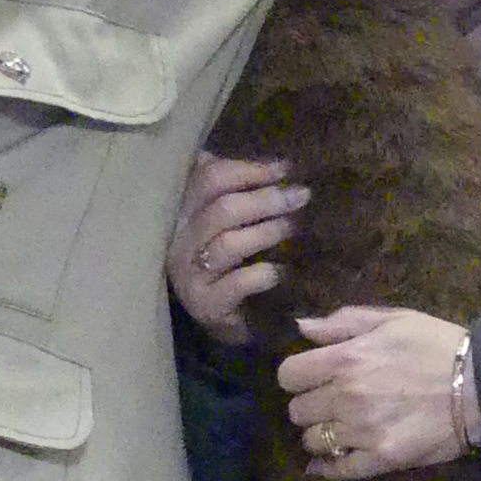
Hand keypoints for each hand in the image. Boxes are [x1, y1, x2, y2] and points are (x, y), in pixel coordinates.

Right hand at [168, 151, 308, 343]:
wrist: (224, 318)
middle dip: (266, 199)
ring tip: (294, 227)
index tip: (286, 169)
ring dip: (267, 232)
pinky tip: (281, 271)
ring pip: (229, 244)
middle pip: (222, 209)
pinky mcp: (205, 304)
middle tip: (301, 196)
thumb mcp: (227, 221)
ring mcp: (189, 274)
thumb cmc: (229, 260)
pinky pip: (237, 284)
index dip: (249, 170)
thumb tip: (276, 162)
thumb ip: (237, 190)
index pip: (209, 179)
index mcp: (182, 210)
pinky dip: (263, 274)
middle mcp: (179, 240)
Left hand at [277, 305, 471, 478]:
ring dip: (321, 435)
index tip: (312, 376)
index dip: (297, 375)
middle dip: (309, 405)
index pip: (288, 375)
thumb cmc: (438, 346)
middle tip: (329, 402)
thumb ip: (343, 322)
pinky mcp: (381, 459)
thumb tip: (301, 327)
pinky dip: (328, 468)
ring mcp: (362, 431)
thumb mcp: (393, 320)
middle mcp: (346, 397)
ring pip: (313, 441)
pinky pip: (338, 470)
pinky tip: (329, 462)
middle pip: (297, 411)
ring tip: (340, 428)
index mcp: (346, 359)